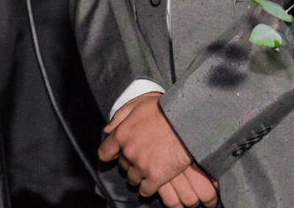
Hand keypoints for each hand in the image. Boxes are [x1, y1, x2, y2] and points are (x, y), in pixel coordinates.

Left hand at [99, 92, 215, 201]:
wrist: (188, 120)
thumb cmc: (166, 109)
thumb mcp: (139, 103)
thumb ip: (120, 116)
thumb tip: (108, 129)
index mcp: (122, 135)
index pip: (104, 153)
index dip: (110, 153)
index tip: (116, 153)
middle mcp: (129, 152)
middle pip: (122, 166)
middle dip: (130, 161)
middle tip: (143, 153)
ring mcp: (142, 166)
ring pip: (133, 179)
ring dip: (139, 174)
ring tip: (151, 165)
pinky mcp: (156, 177)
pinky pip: (145, 190)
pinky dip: (148, 187)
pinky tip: (154, 179)